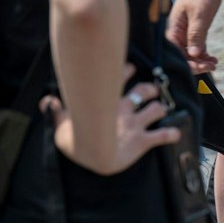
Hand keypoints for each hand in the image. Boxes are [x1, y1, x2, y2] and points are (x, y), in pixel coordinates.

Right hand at [39, 65, 181, 175]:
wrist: (93, 154)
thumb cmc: (75, 139)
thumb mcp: (61, 123)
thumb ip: (55, 110)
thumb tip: (46, 100)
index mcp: (106, 103)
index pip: (119, 79)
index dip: (126, 71)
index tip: (130, 68)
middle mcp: (124, 110)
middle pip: (142, 91)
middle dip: (149, 89)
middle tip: (150, 90)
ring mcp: (135, 124)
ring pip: (155, 109)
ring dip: (160, 108)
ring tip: (161, 109)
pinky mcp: (142, 141)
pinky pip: (161, 136)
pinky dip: (170, 135)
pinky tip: (176, 134)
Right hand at [166, 0, 223, 73]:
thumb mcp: (199, 15)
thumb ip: (196, 35)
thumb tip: (194, 55)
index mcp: (174, 27)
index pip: (175, 51)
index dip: (187, 62)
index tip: (201, 67)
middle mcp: (177, 31)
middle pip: (182, 53)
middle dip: (195, 63)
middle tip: (211, 67)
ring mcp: (185, 30)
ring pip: (190, 51)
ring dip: (200, 60)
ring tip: (214, 64)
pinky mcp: (194, 28)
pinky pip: (196, 45)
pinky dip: (203, 53)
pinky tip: (212, 59)